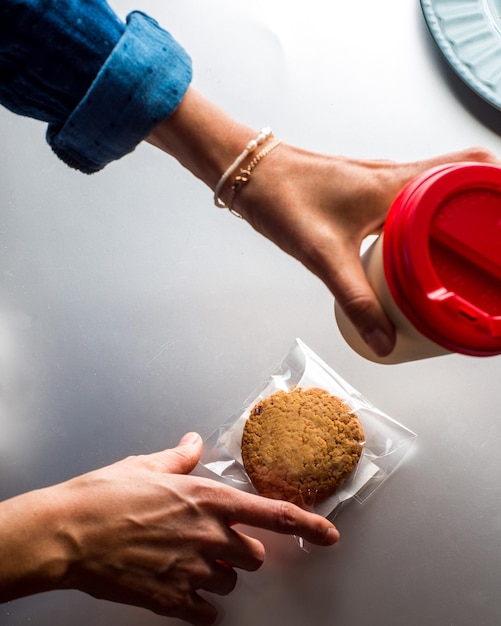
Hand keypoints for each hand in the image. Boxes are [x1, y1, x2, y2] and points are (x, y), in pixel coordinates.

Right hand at [0, 433, 337, 624]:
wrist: (68, 532)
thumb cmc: (106, 494)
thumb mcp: (146, 464)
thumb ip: (180, 456)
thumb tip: (194, 441)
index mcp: (208, 499)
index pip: (274, 514)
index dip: (308, 525)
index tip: (329, 535)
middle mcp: (209, 535)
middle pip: (253, 556)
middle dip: (241, 552)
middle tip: (214, 543)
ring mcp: (192, 569)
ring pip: (230, 583)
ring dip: (218, 576)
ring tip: (188, 563)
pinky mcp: (170, 599)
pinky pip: (205, 612)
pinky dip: (200, 607)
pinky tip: (183, 594)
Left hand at [148, 89, 498, 356]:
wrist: (250, 173)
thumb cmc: (283, 198)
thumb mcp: (322, 255)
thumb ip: (354, 299)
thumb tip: (381, 340)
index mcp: (396, 184)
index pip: (468, 169)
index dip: (497, 187)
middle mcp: (396, 176)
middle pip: (460, 181)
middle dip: (482, 210)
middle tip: (487, 249)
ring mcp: (382, 183)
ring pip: (437, 193)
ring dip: (454, 217)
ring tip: (463, 255)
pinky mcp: (368, 194)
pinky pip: (412, 203)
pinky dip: (426, 222)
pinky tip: (419, 253)